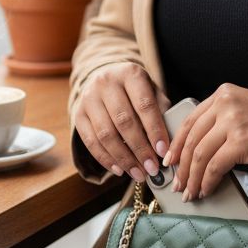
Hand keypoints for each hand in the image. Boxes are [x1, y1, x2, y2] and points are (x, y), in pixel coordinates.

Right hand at [75, 63, 170, 180]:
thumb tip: (169, 144)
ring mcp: (89, 98)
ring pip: (106, 134)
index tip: (163, 151)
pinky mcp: (78, 114)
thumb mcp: (151, 91)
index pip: (144, 104)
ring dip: (124, 158)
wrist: (104, 77)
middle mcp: (106, 82)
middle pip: (124, 121)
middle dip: (140, 149)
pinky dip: (106, 159)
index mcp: (130, 73)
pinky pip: (91, 141)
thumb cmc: (135, 90)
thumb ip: (161, 112)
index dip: (154, 130)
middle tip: (152, 169)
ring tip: (138, 173)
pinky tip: (120, 169)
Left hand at [164, 83, 247, 200]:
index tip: (170, 160)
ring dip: (193, 178)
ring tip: (191, 192)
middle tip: (178, 183)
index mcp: (224, 93)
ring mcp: (234, 121)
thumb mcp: (245, 111)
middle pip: (192, 139)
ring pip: (200, 154)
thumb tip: (194, 150)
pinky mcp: (242, 141)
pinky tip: (206, 190)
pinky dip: (207, 181)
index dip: (177, 143)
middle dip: (182, 166)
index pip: (191, 119)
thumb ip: (221, 120)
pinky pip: (214, 166)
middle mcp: (226, 103)